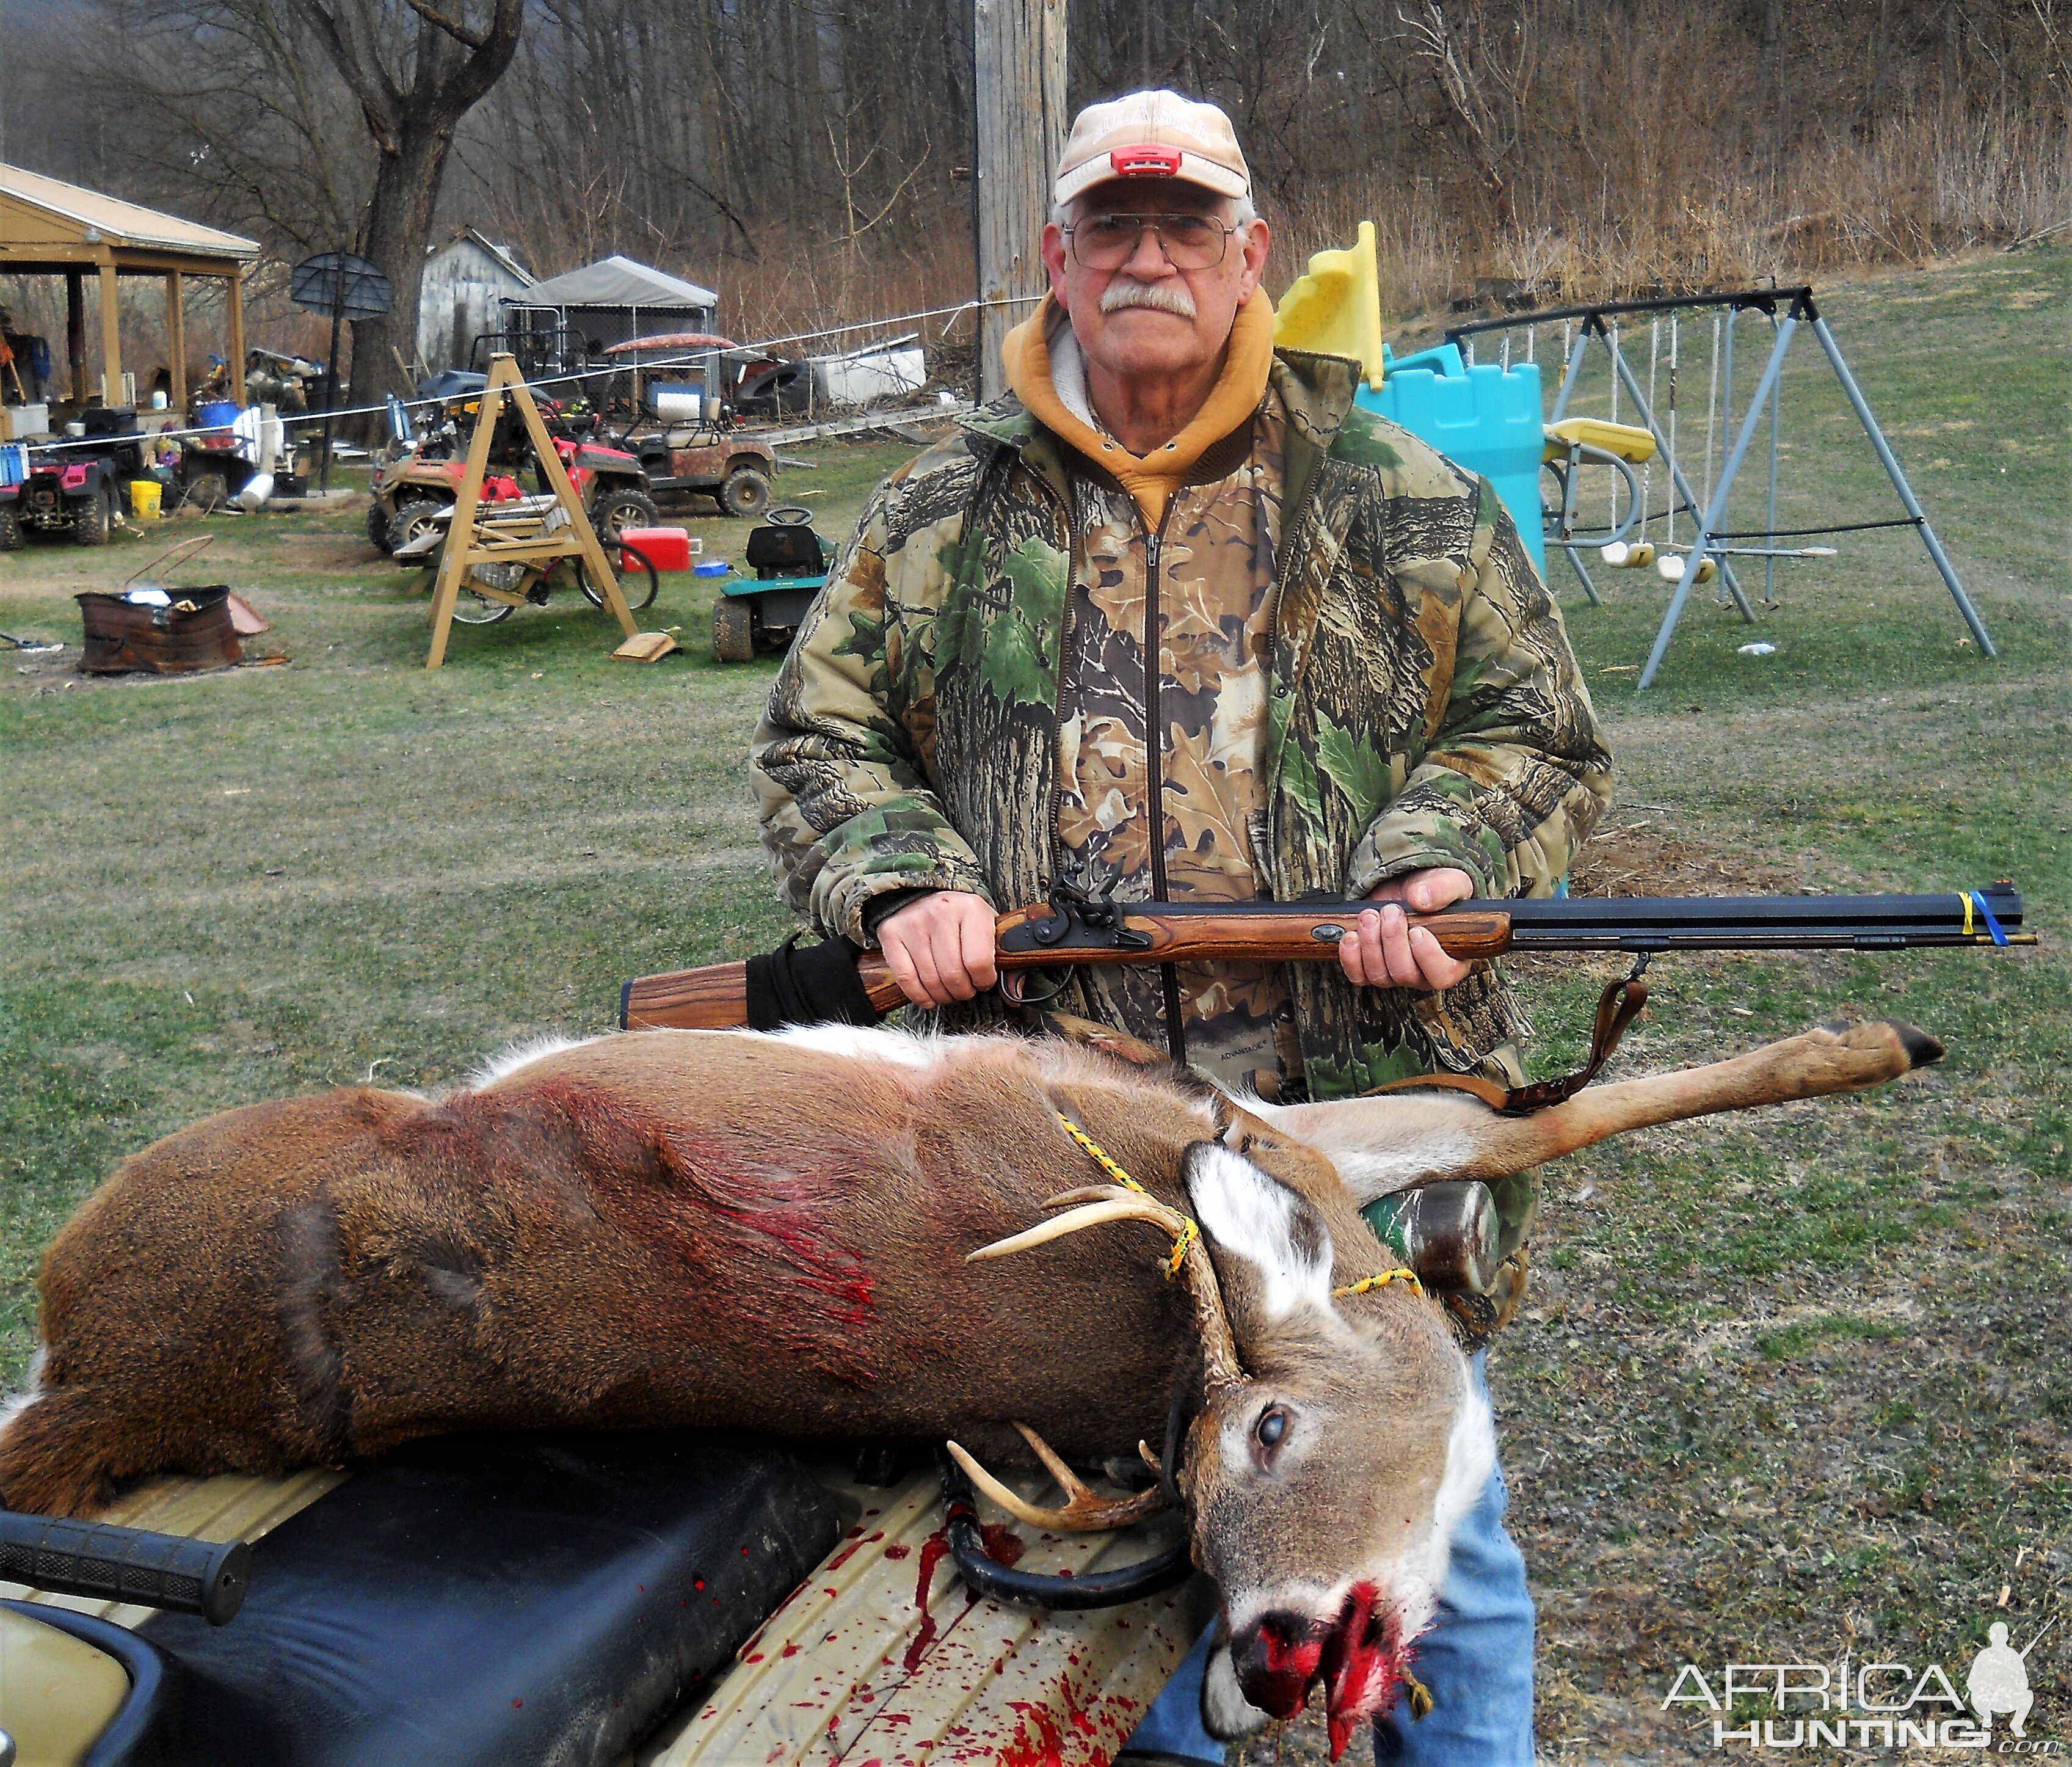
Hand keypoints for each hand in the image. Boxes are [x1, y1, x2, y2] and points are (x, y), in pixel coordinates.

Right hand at [876, 890, 998, 1007]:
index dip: (983, 981)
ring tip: (949, 992)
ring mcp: (913, 922)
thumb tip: (1014, 993)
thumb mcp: (987, 927)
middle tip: (965, 990)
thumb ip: (1005, 960)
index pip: (979, 961)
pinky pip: (906, 978)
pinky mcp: (891, 933)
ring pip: (930, 980)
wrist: (923, 894)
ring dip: (943, 996)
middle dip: (963, 991)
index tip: (983, 981)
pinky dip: (919, 995)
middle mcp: (940, 912)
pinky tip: (929, 997)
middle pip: (953, 975)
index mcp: (971, 909)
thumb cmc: (961, 918)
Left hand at [1337, 867, 1476, 991]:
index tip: (1417, 930)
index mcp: (1451, 959)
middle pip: (1405, 974)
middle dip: (1393, 940)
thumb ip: (1441, 889)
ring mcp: (1394, 974)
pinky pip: (1358, 976)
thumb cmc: (1433, 891)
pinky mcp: (1369, 969)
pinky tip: (1352, 935)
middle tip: (1390, 911)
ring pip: (1380, 975)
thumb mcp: (1448, 882)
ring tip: (1370, 915)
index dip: (1428, 957)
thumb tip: (1421, 899)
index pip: (1442, 976)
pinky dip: (1350, 957)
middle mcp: (1423, 973)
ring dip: (1370, 944)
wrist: (1404, 888)